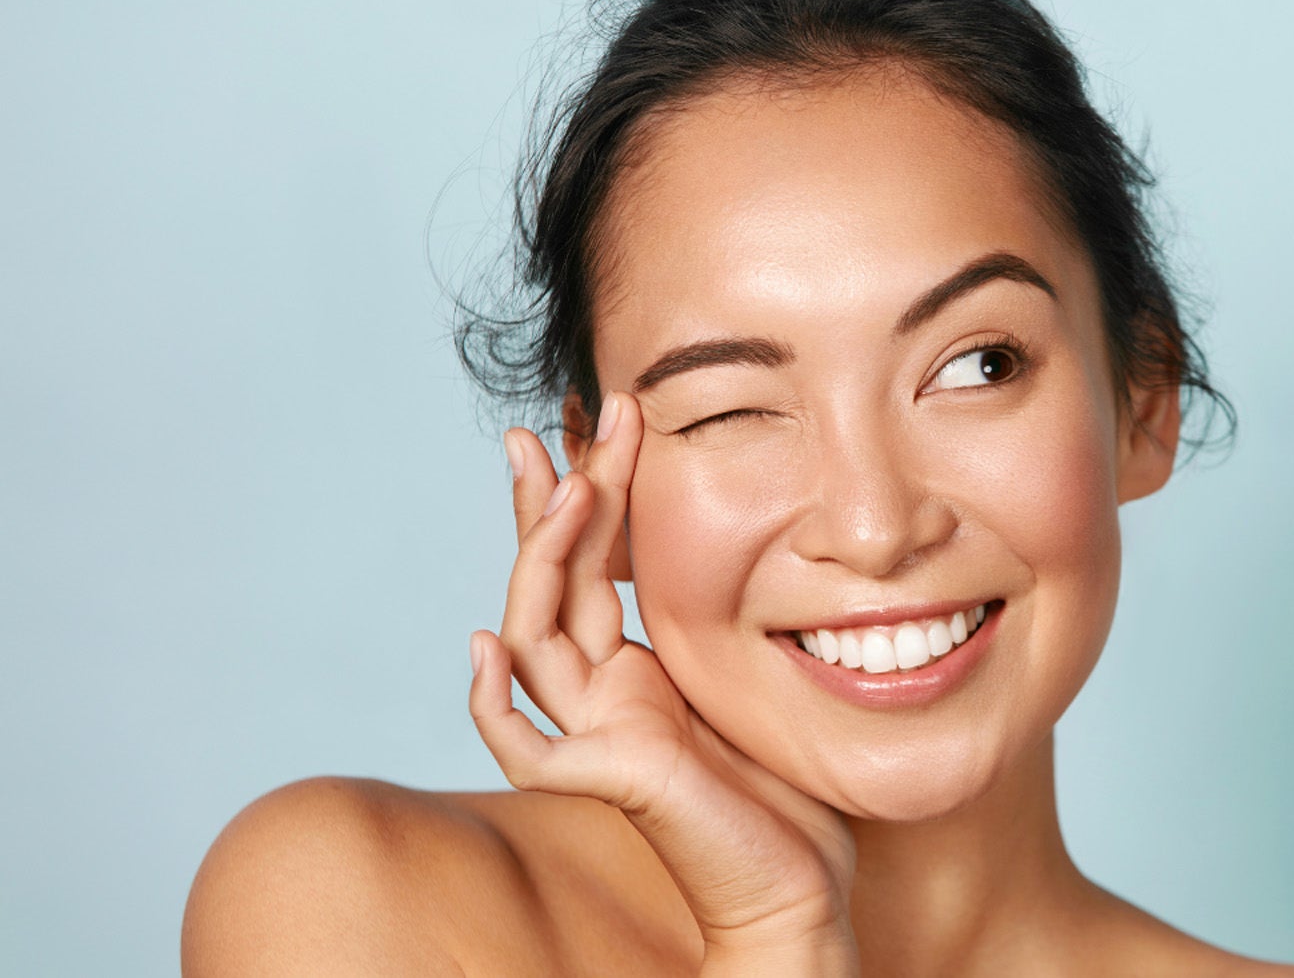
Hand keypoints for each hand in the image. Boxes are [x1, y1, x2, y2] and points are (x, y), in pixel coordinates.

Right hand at [467, 391, 857, 967]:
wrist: (798, 884)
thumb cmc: (787, 789)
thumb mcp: (759, 671)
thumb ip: (731, 617)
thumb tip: (757, 523)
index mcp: (637, 668)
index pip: (595, 564)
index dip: (591, 493)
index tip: (602, 417)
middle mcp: (605, 694)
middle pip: (555, 582)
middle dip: (555, 501)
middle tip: (552, 422)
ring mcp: (596, 736)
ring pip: (534, 638)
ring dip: (542, 560)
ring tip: (570, 487)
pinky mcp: (603, 780)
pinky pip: (524, 746)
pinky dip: (494, 700)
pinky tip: (487, 645)